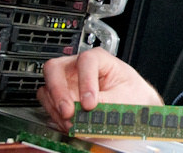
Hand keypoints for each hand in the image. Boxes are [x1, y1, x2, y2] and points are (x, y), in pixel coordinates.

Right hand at [37, 48, 163, 130]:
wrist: (134, 106)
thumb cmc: (132, 95)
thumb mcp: (122, 99)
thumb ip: (102, 105)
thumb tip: (85, 113)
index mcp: (99, 59)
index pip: (85, 61)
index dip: (85, 82)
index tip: (91, 103)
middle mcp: (78, 67)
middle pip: (55, 68)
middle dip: (59, 92)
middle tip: (68, 112)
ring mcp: (67, 81)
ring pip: (48, 88)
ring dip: (56, 108)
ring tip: (71, 123)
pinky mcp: (61, 97)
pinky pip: (48, 103)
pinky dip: (55, 115)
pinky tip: (68, 124)